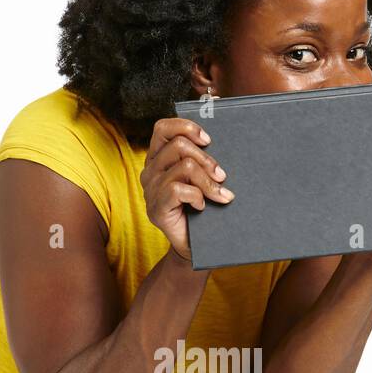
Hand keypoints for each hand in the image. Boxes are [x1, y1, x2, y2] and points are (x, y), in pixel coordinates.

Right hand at [140, 118, 233, 259]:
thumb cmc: (202, 208)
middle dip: (206, 159)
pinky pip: (178, 190)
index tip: (208, 140)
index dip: (186, 127)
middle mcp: (149, 171)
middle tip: (221, 176)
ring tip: (219, 195)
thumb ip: (201, 157)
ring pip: (184, 166)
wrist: (195, 245)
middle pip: (178, 145)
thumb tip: (217, 127)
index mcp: (157, 159)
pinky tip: (202, 206)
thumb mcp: (202, 177)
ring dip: (208, 181)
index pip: (162, 128)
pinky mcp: (156, 209)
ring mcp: (150, 191)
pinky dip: (197, 196)